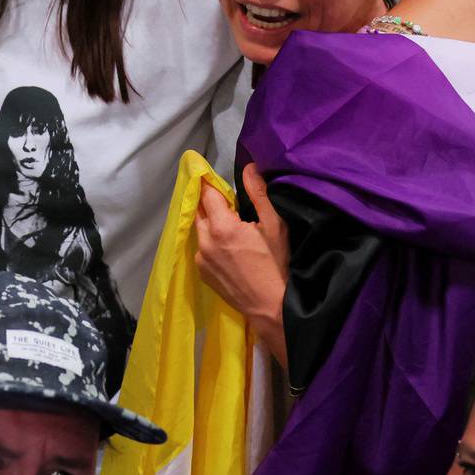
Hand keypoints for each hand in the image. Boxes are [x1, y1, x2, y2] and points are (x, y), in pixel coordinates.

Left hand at [194, 163, 290, 365]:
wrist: (270, 307)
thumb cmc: (276, 264)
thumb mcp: (274, 225)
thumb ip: (258, 194)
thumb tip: (249, 167)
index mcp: (221, 227)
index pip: (206, 193)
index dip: (209, 183)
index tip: (212, 175)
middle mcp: (204, 241)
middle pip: (198, 210)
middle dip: (208, 202)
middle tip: (225, 201)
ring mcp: (200, 258)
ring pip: (198, 229)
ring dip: (208, 221)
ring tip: (228, 224)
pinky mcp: (201, 272)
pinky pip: (200, 247)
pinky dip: (208, 240)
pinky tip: (225, 246)